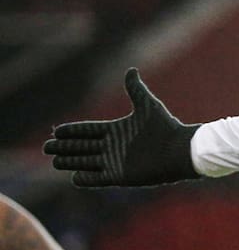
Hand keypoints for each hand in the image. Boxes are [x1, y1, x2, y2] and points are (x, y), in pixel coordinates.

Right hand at [44, 68, 199, 186]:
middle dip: (65, 147)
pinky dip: (86, 179)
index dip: (72, 131)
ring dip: (71, 162)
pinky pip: (99, 178)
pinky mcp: (121, 177)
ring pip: (86, 162)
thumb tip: (131, 70)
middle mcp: (114, 147)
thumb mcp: (147, 106)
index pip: (88, 131)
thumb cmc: (165, 127)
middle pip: (83, 147)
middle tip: (47, 147)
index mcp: (117, 130)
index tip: (56, 131)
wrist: (180, 150)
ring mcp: (116, 162)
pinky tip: (74, 177)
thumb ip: (135, 90)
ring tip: (55, 161)